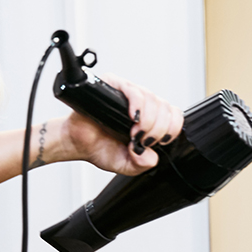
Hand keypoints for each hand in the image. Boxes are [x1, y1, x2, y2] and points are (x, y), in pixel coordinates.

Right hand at [59, 74, 183, 175]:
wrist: (77, 144)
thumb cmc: (101, 149)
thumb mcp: (128, 165)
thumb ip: (142, 164)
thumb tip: (151, 155)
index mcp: (150, 119)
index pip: (173, 115)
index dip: (170, 129)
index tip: (157, 142)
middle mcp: (142, 104)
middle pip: (165, 107)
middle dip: (157, 129)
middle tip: (141, 140)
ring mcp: (129, 94)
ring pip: (152, 99)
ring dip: (148, 120)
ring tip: (134, 134)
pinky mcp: (114, 86)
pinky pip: (133, 89)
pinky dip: (137, 104)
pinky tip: (133, 117)